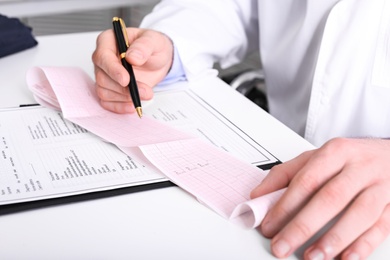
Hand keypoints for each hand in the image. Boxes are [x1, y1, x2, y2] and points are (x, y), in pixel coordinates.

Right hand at [92, 28, 173, 112]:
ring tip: (145, 94)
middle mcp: (103, 59)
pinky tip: (132, 105)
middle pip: (102, 77)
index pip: (102, 57)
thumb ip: (143, 47)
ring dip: (125, 97)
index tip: (126, 80)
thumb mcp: (154, 41)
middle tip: (145, 91)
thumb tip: (132, 57)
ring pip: (104, 91)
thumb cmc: (152, 46)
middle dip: (124, 88)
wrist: (158, 59)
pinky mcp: (110, 89)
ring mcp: (105, 75)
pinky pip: (107, 102)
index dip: (113, 70)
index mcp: (108, 41)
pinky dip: (119, 106)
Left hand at [251, 138, 389, 258]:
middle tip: (282, 245)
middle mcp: (359, 168)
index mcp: (335, 152)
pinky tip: (347, 258)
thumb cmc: (349, 158)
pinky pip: (382, 226)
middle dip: (303, 226)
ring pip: (359, 214)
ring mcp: (380, 186)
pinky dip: (364, 245)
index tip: (269, 225)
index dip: (285, 204)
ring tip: (313, 256)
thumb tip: (258, 196)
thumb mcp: (315, 157)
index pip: (306, 180)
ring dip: (334, 239)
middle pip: (329, 198)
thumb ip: (285, 175)